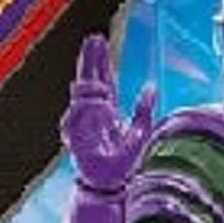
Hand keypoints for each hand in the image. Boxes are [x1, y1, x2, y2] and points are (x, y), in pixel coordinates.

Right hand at [61, 33, 154, 189]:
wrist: (111, 184)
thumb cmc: (124, 164)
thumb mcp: (141, 133)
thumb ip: (144, 110)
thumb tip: (151, 86)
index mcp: (107, 111)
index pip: (103, 79)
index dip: (100, 60)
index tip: (98, 39)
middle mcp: (92, 113)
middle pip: (89, 80)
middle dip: (90, 59)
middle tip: (93, 38)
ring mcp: (80, 122)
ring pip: (80, 95)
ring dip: (92, 88)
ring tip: (103, 88)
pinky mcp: (73, 135)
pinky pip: (75, 115)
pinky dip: (87, 110)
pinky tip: (100, 108)